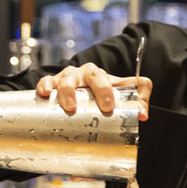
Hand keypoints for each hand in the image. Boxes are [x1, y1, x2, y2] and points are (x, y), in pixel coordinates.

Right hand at [36, 62, 150, 119]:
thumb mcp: (118, 95)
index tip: (110, 106)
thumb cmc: (98, 95)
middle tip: (101, 107)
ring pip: (67, 78)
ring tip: (70, 106)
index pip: (106, 79)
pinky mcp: (51, 84)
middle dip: (97, 90)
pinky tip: (44, 93)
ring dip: (68, 90)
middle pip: (90, 76)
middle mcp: (83, 74)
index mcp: (99, 75)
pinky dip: (44, 85)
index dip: (109, 91)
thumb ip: (138, 100)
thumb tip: (142, 114)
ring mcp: (66, 78)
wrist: (76, 95)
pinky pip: (46, 81)